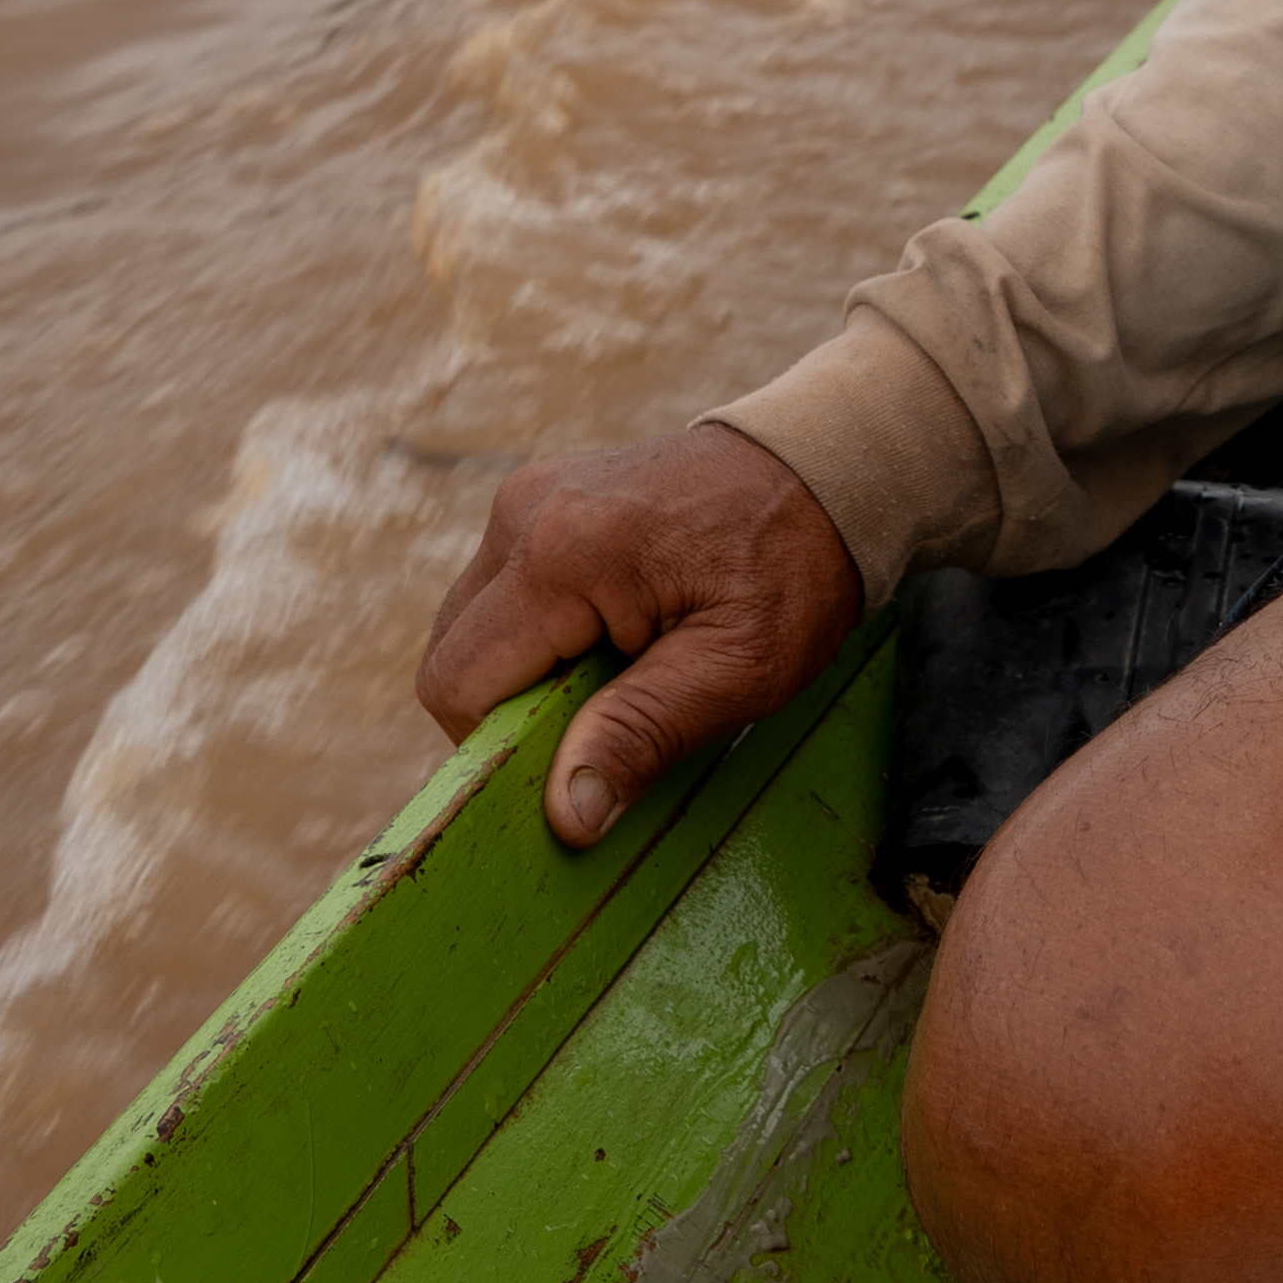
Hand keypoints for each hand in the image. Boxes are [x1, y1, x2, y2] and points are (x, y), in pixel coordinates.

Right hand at [413, 423, 863, 849]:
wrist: (826, 468)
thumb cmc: (795, 567)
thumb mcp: (740, 668)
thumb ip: (641, 734)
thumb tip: (565, 814)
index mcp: (561, 553)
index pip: (458, 683)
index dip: (503, 744)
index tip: (583, 752)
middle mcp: (523, 513)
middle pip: (456, 655)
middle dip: (518, 708)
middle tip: (618, 707)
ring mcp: (527, 497)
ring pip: (475, 627)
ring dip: (534, 670)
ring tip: (630, 662)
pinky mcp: (541, 499)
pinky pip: (505, 595)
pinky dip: (546, 632)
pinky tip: (622, 628)